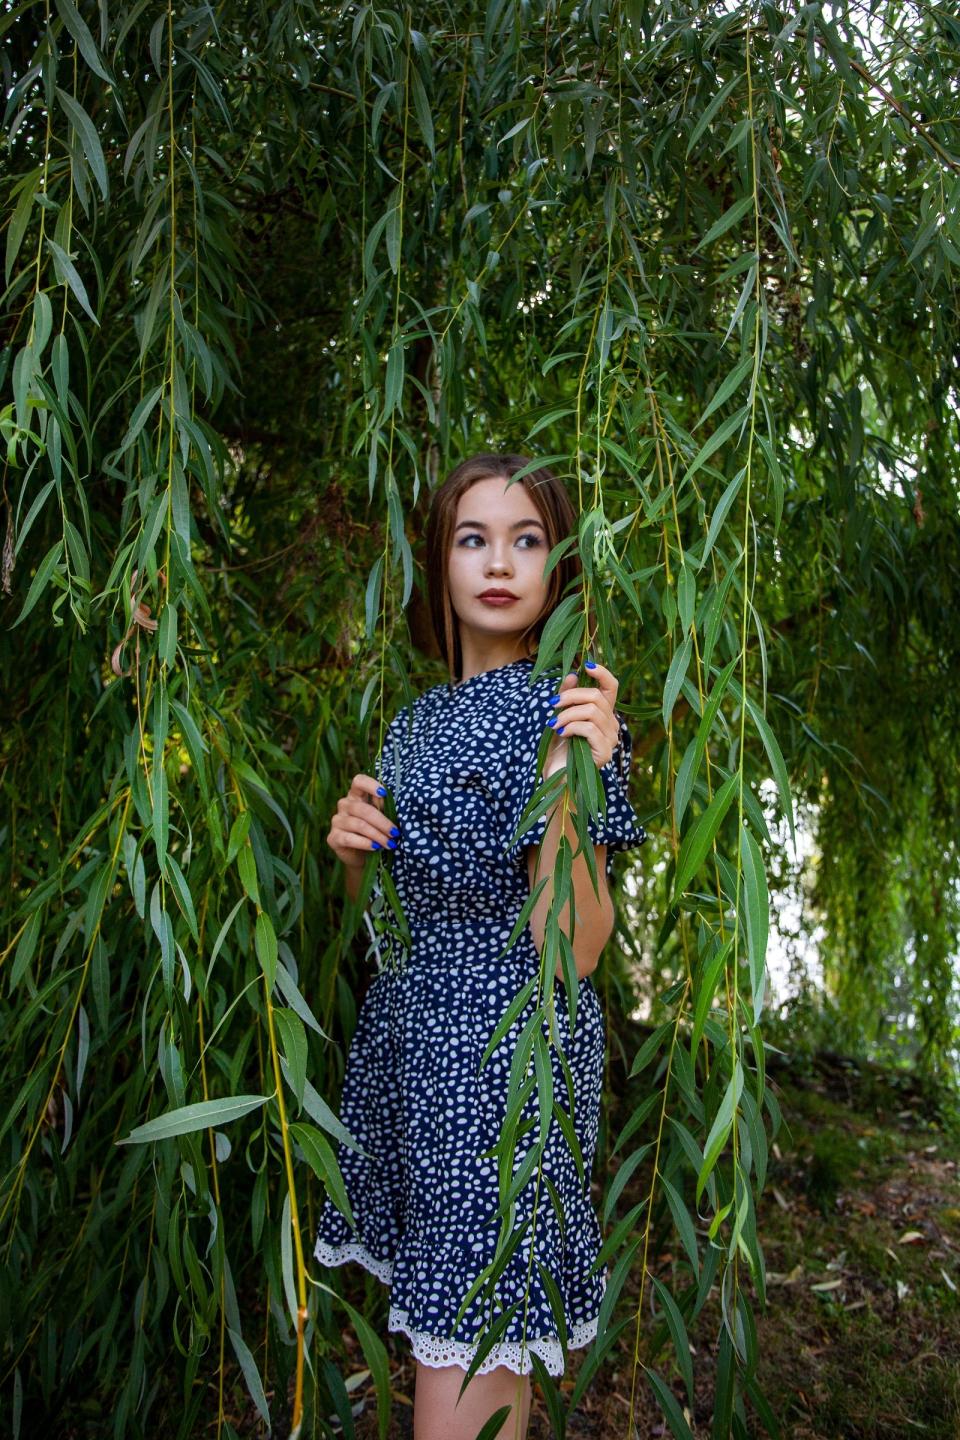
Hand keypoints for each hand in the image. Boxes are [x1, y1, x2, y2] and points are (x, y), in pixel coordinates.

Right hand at [326, 774, 399, 869]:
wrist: (362, 857)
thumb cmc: (375, 832)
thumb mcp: (381, 818)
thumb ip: (383, 808)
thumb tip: (390, 800)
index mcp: (356, 795)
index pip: (358, 781)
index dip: (370, 785)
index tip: (384, 793)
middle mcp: (344, 805)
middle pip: (363, 809)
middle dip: (382, 822)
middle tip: (395, 833)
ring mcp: (336, 821)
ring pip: (358, 824)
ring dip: (377, 835)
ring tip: (389, 843)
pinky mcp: (333, 837)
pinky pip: (349, 838)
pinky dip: (365, 843)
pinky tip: (375, 847)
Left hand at [543, 661, 621, 775]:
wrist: (555, 776)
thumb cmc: (559, 748)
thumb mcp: (560, 717)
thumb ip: (567, 697)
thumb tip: (572, 674)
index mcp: (603, 714)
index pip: (612, 688)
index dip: (602, 673)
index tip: (586, 665)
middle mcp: (611, 725)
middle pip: (597, 696)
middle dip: (571, 696)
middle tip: (552, 705)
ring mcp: (611, 740)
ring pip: (592, 711)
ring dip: (567, 714)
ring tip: (554, 724)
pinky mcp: (605, 752)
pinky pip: (589, 728)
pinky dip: (571, 727)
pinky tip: (562, 734)